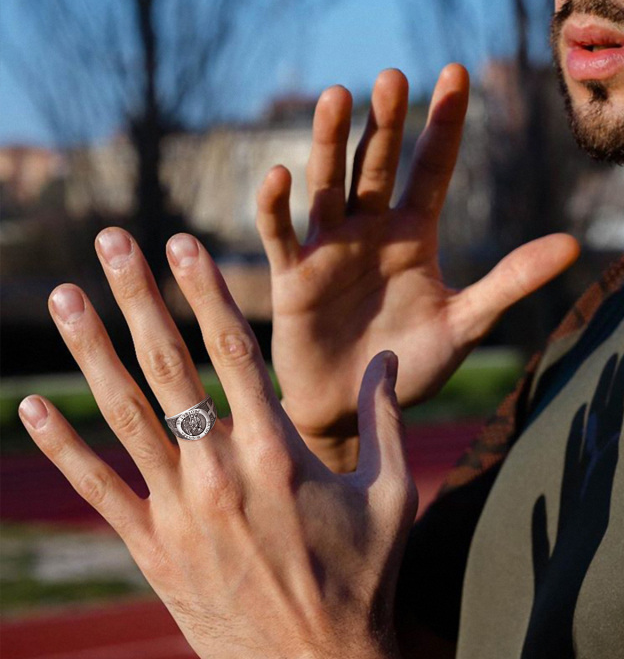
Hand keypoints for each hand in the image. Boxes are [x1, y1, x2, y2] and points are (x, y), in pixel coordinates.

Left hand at [19, 228, 416, 658]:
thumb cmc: (363, 577)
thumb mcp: (392, 492)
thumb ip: (386, 418)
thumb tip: (386, 358)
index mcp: (281, 449)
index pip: (232, 349)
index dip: (206, 289)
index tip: (183, 242)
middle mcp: (220, 470)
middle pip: (169, 364)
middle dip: (138, 295)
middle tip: (112, 240)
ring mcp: (178, 510)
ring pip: (124, 414)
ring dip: (90, 350)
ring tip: (63, 296)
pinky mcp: (151, 550)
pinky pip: (97, 489)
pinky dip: (62, 446)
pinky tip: (32, 406)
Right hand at [257, 64, 579, 469]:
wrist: (358, 410)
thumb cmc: (412, 365)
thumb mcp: (466, 321)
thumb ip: (511, 281)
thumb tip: (572, 243)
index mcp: (413, 235)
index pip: (432, 168)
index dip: (444, 123)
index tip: (458, 70)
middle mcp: (370, 230)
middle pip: (376, 165)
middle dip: (384, 123)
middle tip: (393, 77)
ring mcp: (329, 249)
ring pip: (328, 185)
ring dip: (329, 144)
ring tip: (335, 97)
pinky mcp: (293, 277)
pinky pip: (281, 235)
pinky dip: (276, 207)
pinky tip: (279, 175)